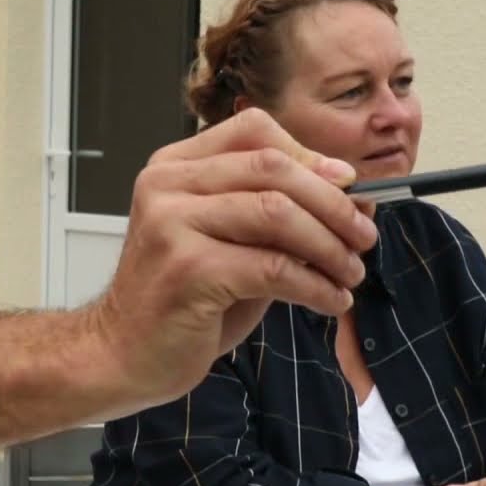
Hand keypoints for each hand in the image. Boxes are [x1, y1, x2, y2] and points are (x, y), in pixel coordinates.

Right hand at [90, 107, 376, 405]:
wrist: (122, 354)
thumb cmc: (180, 300)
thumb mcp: (227, 241)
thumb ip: (274, 212)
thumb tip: (352, 194)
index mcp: (174, 167)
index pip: (254, 131)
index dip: (311, 156)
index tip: (347, 188)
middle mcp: (166, 185)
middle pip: (272, 168)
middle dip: (332, 204)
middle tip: (363, 237)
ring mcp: (171, 224)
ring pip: (277, 213)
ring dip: (329, 246)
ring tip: (350, 274)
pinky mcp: (187, 270)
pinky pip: (272, 267)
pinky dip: (314, 286)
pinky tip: (329, 300)